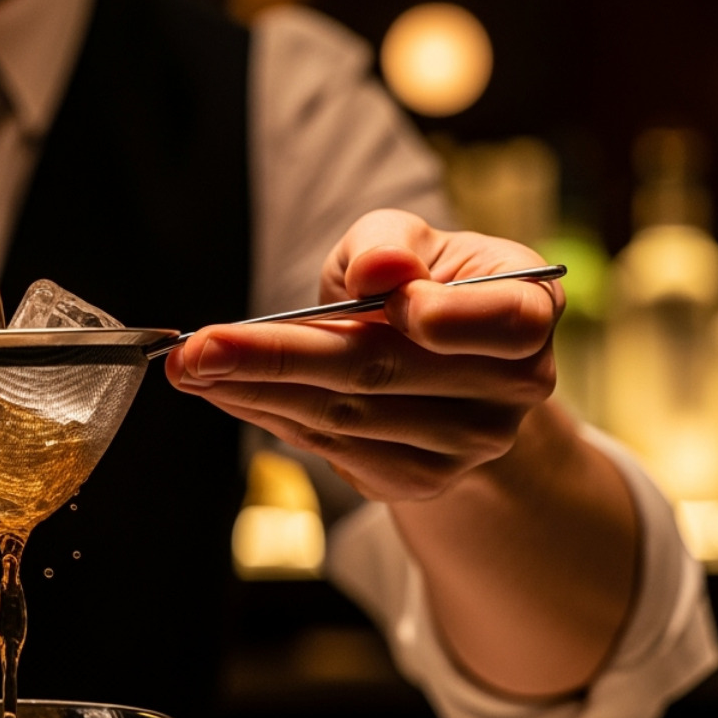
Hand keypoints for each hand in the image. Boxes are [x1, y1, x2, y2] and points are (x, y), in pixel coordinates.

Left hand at [166, 209, 562, 501]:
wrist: (434, 357)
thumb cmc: (419, 280)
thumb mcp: (406, 239)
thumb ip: (389, 242)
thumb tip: (381, 271)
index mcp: (528, 310)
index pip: (506, 322)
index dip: (443, 315)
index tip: (376, 293)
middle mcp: (513, 387)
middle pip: (384, 372)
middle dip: (276, 356)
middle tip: (197, 346)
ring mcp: (466, 444)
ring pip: (346, 416)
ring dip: (253, 391)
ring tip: (190, 366)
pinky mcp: (419, 479)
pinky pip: (330, 447)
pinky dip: (267, 416)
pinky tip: (223, 391)